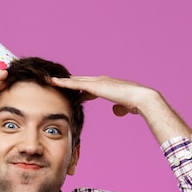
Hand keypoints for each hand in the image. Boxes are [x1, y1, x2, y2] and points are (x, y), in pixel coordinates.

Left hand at [53, 75, 191, 169]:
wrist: (142, 99)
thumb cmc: (136, 104)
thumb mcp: (125, 107)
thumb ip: (120, 108)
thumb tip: (116, 111)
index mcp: (107, 86)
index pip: (89, 86)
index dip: (78, 87)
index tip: (68, 89)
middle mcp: (101, 81)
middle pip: (79, 81)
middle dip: (66, 81)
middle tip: (52, 81)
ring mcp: (98, 82)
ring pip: (75, 81)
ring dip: (62, 81)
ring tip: (49, 80)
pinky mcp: (96, 86)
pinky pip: (75, 84)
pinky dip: (64, 83)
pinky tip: (54, 83)